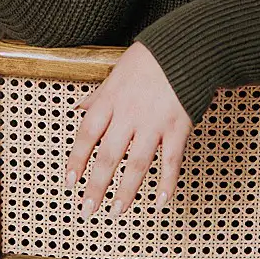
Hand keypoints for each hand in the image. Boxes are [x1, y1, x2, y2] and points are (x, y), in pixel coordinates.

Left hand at [64, 43, 192, 215]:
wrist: (189, 46)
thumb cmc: (154, 57)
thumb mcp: (118, 71)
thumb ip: (100, 94)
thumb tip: (81, 107)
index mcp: (111, 100)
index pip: (86, 135)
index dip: (77, 161)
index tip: (70, 182)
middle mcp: (129, 115)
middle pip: (108, 157)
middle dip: (96, 186)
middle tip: (87, 209)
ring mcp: (155, 123)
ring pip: (137, 164)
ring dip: (126, 192)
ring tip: (116, 212)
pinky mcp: (179, 127)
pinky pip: (171, 161)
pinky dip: (166, 183)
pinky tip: (160, 201)